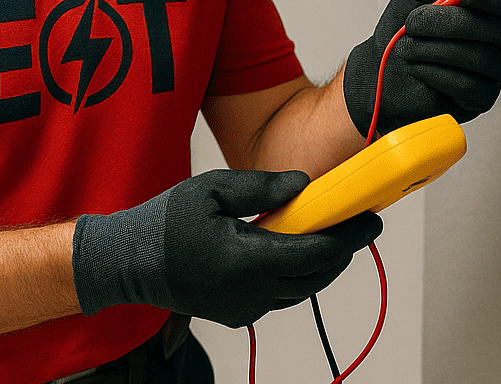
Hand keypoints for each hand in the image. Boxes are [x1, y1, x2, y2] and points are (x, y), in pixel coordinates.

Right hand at [72, 168, 382, 327]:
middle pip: (316, 277)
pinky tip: (294, 250)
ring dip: (320, 264)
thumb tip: (303, 185)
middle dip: (342, 251)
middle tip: (357, 223)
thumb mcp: (212, 190)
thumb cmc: (166, 222)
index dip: (349, 238)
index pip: (315, 254)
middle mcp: (250, 293)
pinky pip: (279, 297)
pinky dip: (295, 276)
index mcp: (245, 260)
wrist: (129, 262)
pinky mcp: (237, 314)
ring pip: (301, 290)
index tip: (371, 220)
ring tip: (330, 233)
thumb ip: (260, 188)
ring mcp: (244, 309)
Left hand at [343, 0, 500, 136]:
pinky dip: (433, 73)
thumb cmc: (401, 31)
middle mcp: (493, 39)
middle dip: (445, 22)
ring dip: (431, 48)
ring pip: (476, 56)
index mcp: (484, 11)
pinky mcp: (480, 97)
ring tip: (409, 47)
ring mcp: (490, 70)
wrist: (379, 69)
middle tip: (415, 22)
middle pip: (492, 27)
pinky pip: (466, 83)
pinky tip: (419, 69)